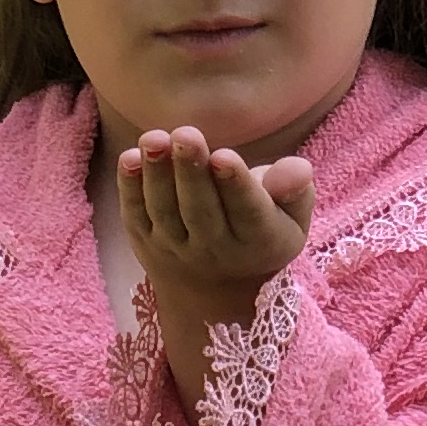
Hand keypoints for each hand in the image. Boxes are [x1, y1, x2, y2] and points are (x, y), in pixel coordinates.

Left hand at [118, 124, 314, 321]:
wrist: (218, 291)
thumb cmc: (262, 231)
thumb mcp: (292, 216)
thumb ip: (296, 189)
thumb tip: (295, 169)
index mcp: (259, 240)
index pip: (248, 211)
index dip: (235, 185)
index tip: (224, 157)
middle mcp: (215, 250)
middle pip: (200, 210)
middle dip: (191, 172)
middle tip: (186, 135)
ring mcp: (177, 249)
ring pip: (165, 211)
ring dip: (157, 174)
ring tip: (154, 138)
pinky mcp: (146, 242)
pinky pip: (136, 215)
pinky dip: (130, 188)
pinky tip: (130, 157)